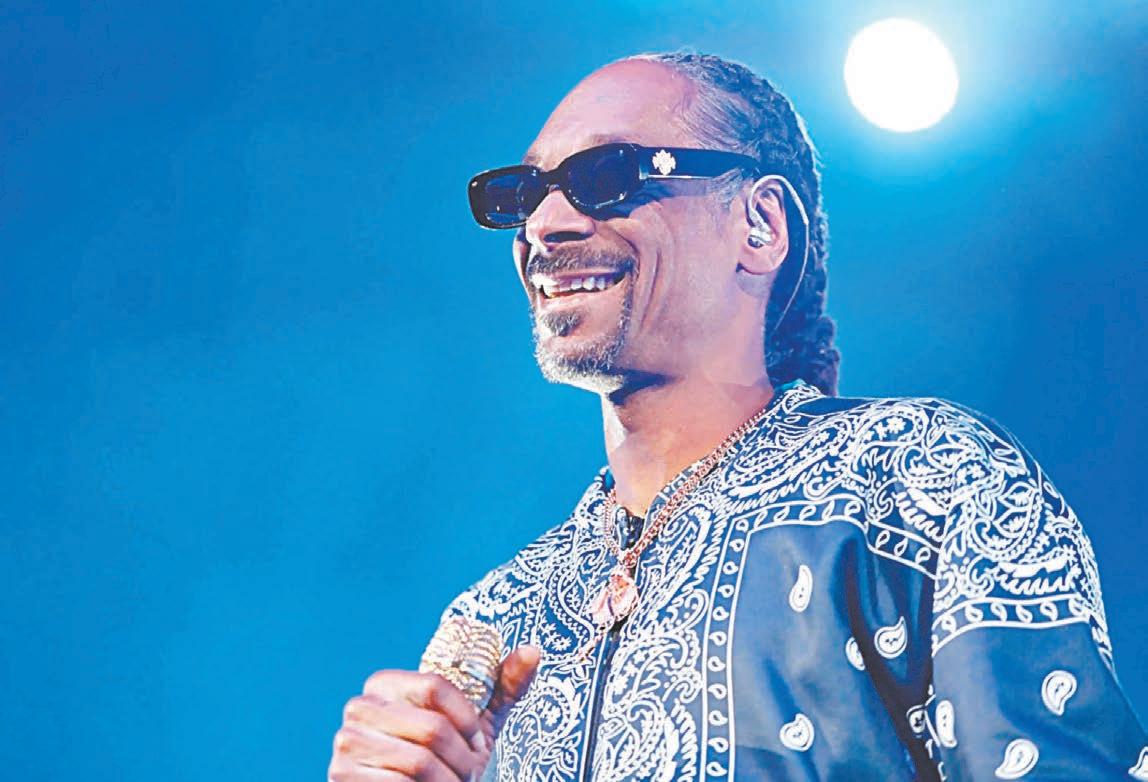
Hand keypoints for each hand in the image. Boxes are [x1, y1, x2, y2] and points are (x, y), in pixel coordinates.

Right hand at [328, 645, 539, 781]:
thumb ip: (502, 686)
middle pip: (431, 728)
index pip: (435, 687)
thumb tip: (534, 651)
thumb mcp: (477, 723)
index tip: (479, 742)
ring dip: (449, 781)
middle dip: (463, 760)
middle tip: (471, 774)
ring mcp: (346, 743)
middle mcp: (359, 706)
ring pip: (418, 760)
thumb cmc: (446, 759)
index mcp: (385, 683)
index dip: (467, 720)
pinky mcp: (341, 777)